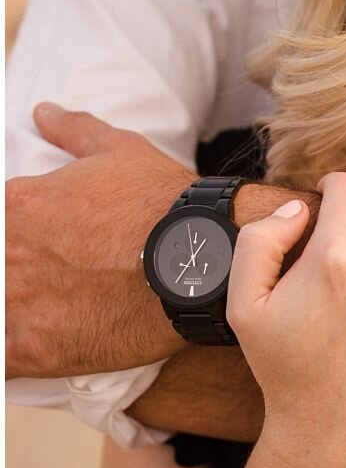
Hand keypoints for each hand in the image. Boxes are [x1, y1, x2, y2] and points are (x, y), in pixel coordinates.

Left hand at [6, 104, 196, 378]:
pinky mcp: (32, 349)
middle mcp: (6, 251)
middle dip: (14, 268)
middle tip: (59, 273)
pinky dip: (10, 355)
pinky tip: (34, 346)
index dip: (14, 232)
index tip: (37, 242)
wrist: (204, 256)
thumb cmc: (164, 201)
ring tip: (51, 306)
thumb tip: (42, 112)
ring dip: (13, 307)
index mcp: (18, 203)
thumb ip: (75, 130)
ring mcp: (15, 303)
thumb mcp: (122, 151)